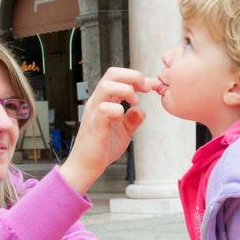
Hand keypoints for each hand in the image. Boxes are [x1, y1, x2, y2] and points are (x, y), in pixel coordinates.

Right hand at [59, 68, 158, 193]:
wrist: (87, 166)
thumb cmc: (102, 147)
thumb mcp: (124, 131)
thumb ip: (133, 119)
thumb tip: (141, 109)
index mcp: (105, 100)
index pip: (119, 77)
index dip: (137, 77)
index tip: (152, 85)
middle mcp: (98, 102)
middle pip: (112, 74)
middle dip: (133, 76)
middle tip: (145, 89)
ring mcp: (94, 112)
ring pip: (106, 86)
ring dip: (125, 90)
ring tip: (134, 101)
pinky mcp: (95, 125)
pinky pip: (104, 109)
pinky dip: (117, 110)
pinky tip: (122, 118)